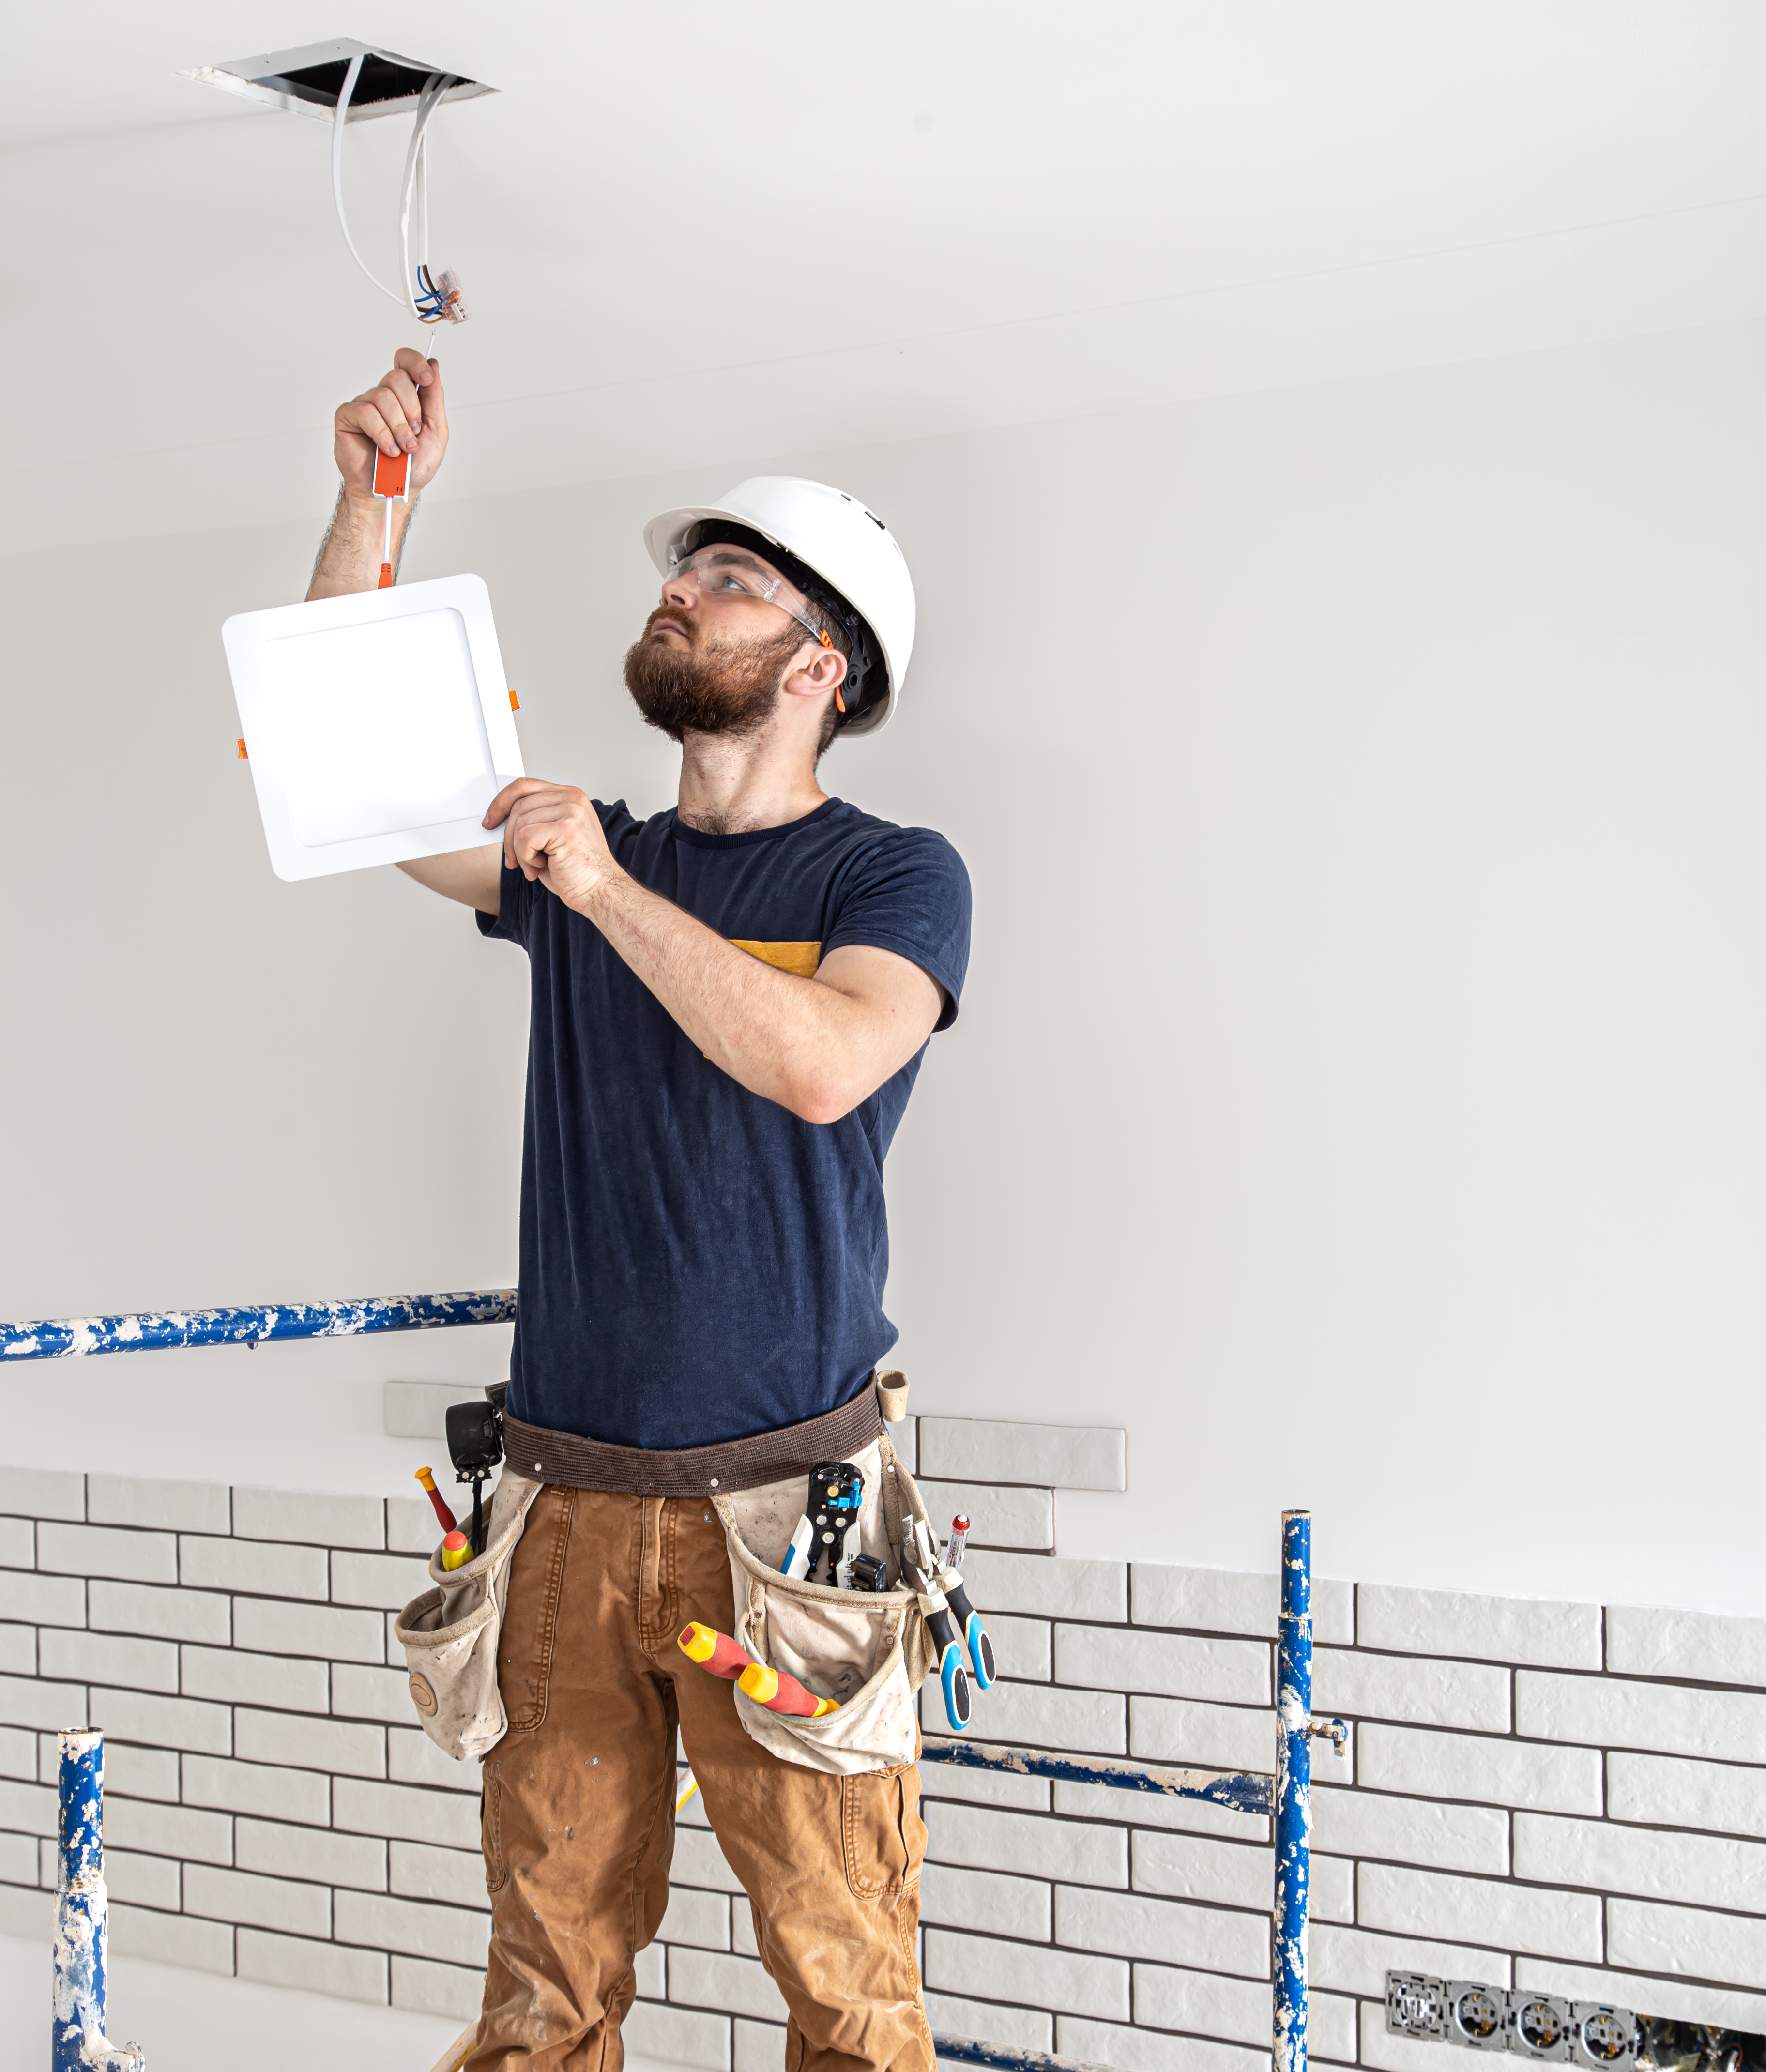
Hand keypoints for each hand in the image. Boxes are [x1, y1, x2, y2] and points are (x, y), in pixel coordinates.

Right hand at [333, 348, 449, 501]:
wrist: (393, 493)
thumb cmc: (413, 467)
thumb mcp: (436, 432)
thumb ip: (434, 399)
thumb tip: (433, 365)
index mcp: (405, 397)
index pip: (405, 362)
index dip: (415, 363)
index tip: (426, 378)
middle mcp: (384, 397)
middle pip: (396, 377)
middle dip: (411, 408)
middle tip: (415, 433)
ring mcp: (364, 405)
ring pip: (382, 396)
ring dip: (398, 427)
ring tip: (402, 449)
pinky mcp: (348, 417)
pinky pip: (365, 412)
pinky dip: (381, 433)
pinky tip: (387, 450)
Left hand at [485, 780, 619, 911]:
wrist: (599, 890)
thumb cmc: (576, 869)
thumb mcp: (552, 837)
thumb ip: (534, 819)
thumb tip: (499, 818)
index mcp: (570, 796)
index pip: (525, 786)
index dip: (502, 802)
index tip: (490, 820)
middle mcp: (572, 799)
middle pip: (519, 805)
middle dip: (509, 837)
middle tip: (514, 860)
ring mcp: (571, 812)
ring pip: (519, 823)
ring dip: (520, 852)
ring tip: (536, 866)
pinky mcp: (566, 828)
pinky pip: (525, 837)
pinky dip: (526, 857)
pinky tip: (542, 866)